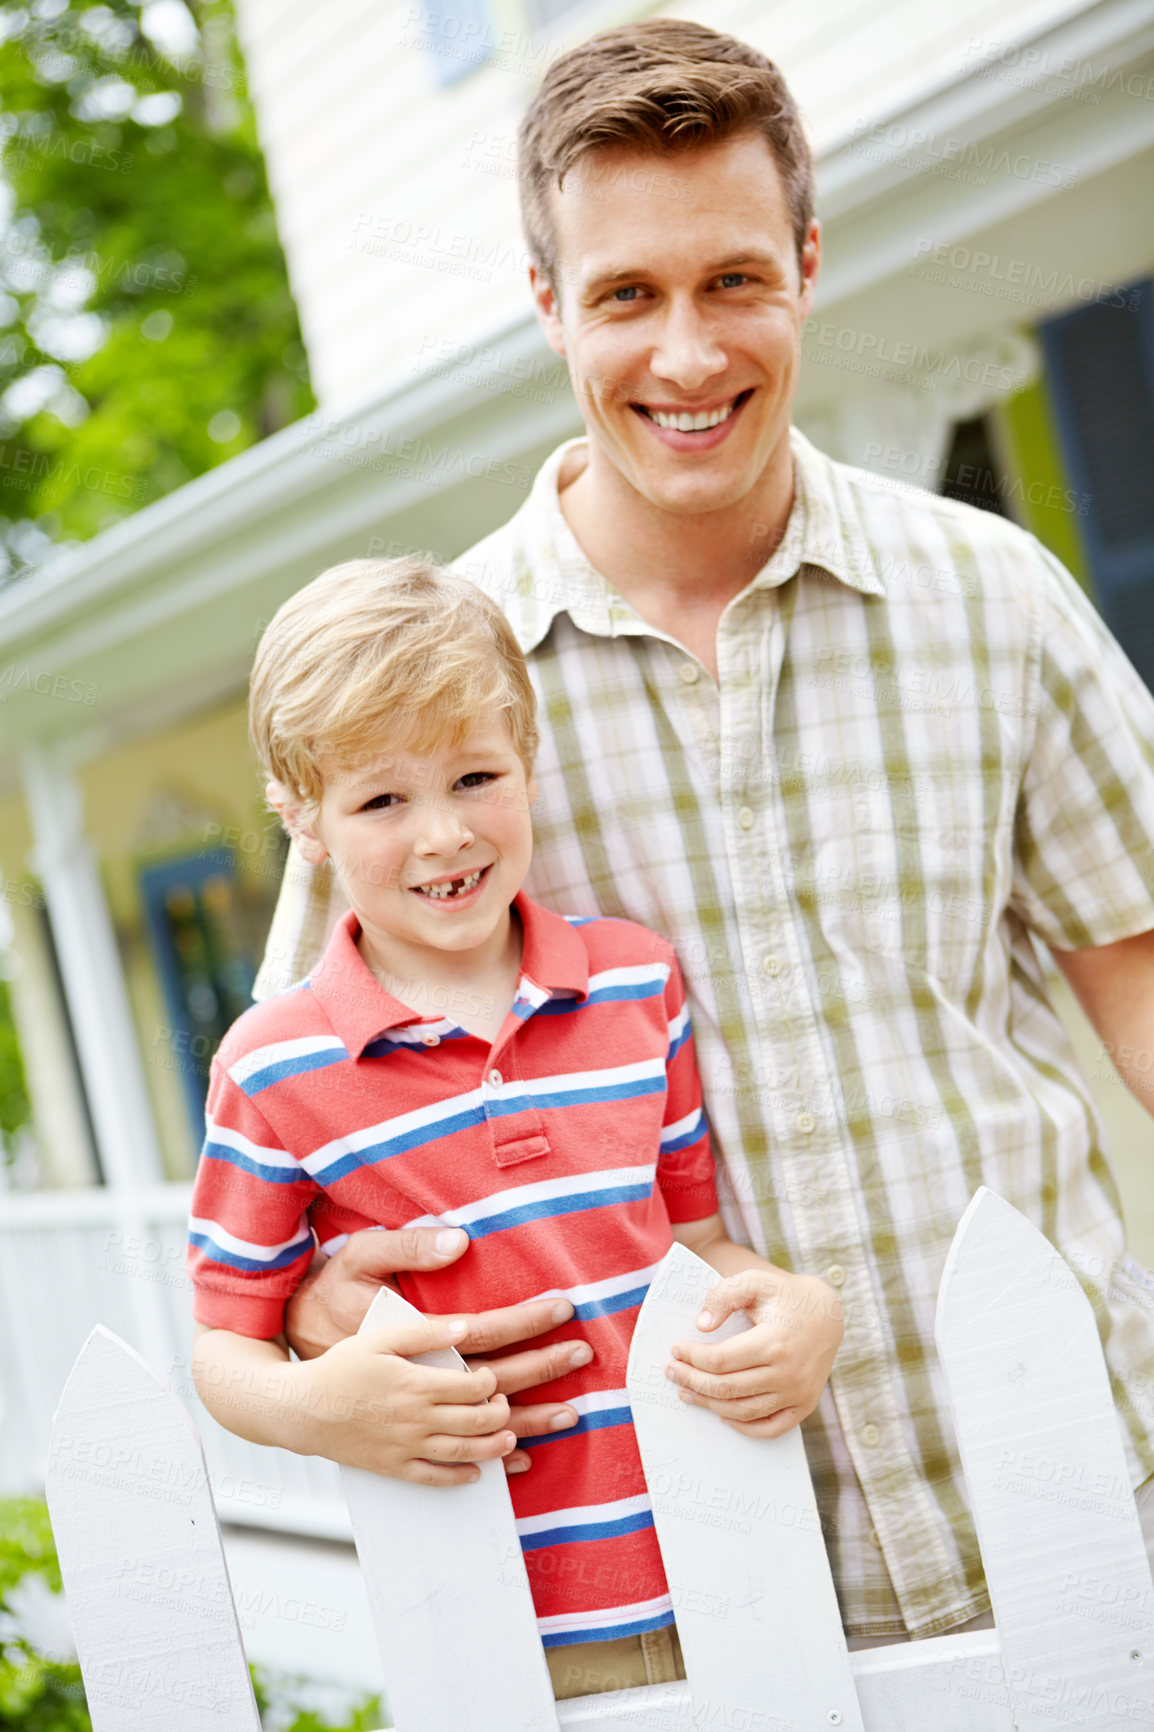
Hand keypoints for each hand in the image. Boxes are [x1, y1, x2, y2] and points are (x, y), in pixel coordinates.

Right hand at [293, 1312, 518, 1485]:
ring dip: (493, 1449)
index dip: (491, 1382)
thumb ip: (425, 1332)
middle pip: (476, 1421)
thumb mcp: (380, 1338)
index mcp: (416, 1383)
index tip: (490, 1377)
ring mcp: (405, 1446)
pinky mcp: (393, 1467)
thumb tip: (466, 1327)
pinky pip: (434, 1478)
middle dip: (500, 1415)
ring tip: (509, 1440)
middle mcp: (416, 1418)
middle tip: (504, 1406)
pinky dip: (460, 1478)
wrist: (302, 1409)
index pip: (472, 1387)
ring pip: (462, 1452)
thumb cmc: (341, 1367)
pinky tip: (475, 1474)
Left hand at [665, 1269, 842, 1437]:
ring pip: (744, 1410)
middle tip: (671, 1372)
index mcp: (773, 1342)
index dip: (692, 1358)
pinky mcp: (805, 1405)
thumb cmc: (785, 1295)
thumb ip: (724, 1296)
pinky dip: (745, 1427)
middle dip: (692, 1381)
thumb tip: (701, 1325)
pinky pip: (771, 1428)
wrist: (828, 1314)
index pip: (720, 1360)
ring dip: (710, 1405)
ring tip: (687, 1392)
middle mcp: (787, 1373)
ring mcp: (798, 1393)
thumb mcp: (755, 1281)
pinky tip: (723, 1415)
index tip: (675, 1350)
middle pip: (727, 1388)